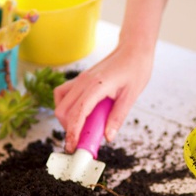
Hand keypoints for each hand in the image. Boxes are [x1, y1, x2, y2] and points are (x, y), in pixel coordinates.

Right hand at [53, 0, 183, 152]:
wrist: (134, 49)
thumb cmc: (135, 69)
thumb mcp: (131, 96)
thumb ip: (117, 117)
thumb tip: (108, 137)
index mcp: (96, 86)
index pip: (77, 113)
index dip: (73, 132)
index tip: (73, 146)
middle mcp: (83, 81)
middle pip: (63, 110)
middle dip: (68, 128)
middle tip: (82, 140)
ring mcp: (80, 79)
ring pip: (60, 102)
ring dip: (66, 118)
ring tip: (81, 127)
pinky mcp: (80, 79)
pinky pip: (63, 93)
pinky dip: (66, 106)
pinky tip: (79, 113)